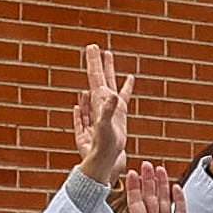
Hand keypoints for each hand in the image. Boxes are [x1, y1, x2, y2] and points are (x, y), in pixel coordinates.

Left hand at [69, 44, 133, 183]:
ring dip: (109, 74)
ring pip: (109, 88)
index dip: (94, 62)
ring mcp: (109, 113)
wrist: (105, 166)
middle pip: (100, 79)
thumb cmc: (104, 149)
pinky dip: (120, 92)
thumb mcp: (104, 129)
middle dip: (100, 63)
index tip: (91, 46)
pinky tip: (116, 91)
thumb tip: (110, 94)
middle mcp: (102, 106)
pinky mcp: (117, 121)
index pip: (95, 78)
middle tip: (96, 47)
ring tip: (109, 60)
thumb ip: (107, 111)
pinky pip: (118, 103)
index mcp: (99, 104)